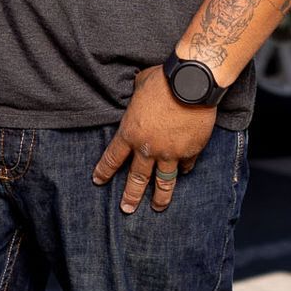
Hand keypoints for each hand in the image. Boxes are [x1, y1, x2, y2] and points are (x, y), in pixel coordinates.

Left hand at [92, 66, 217, 213]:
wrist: (191, 83)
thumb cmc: (162, 80)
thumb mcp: (139, 87)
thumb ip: (136, 100)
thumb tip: (137, 95)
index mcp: (130, 133)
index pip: (113, 158)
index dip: (105, 171)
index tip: (98, 180)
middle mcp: (148, 148)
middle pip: (136, 178)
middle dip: (130, 196)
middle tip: (126, 209)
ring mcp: (170, 153)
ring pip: (163, 182)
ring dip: (160, 197)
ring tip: (158, 207)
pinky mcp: (190, 151)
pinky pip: (186, 166)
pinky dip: (184, 169)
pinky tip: (183, 173)